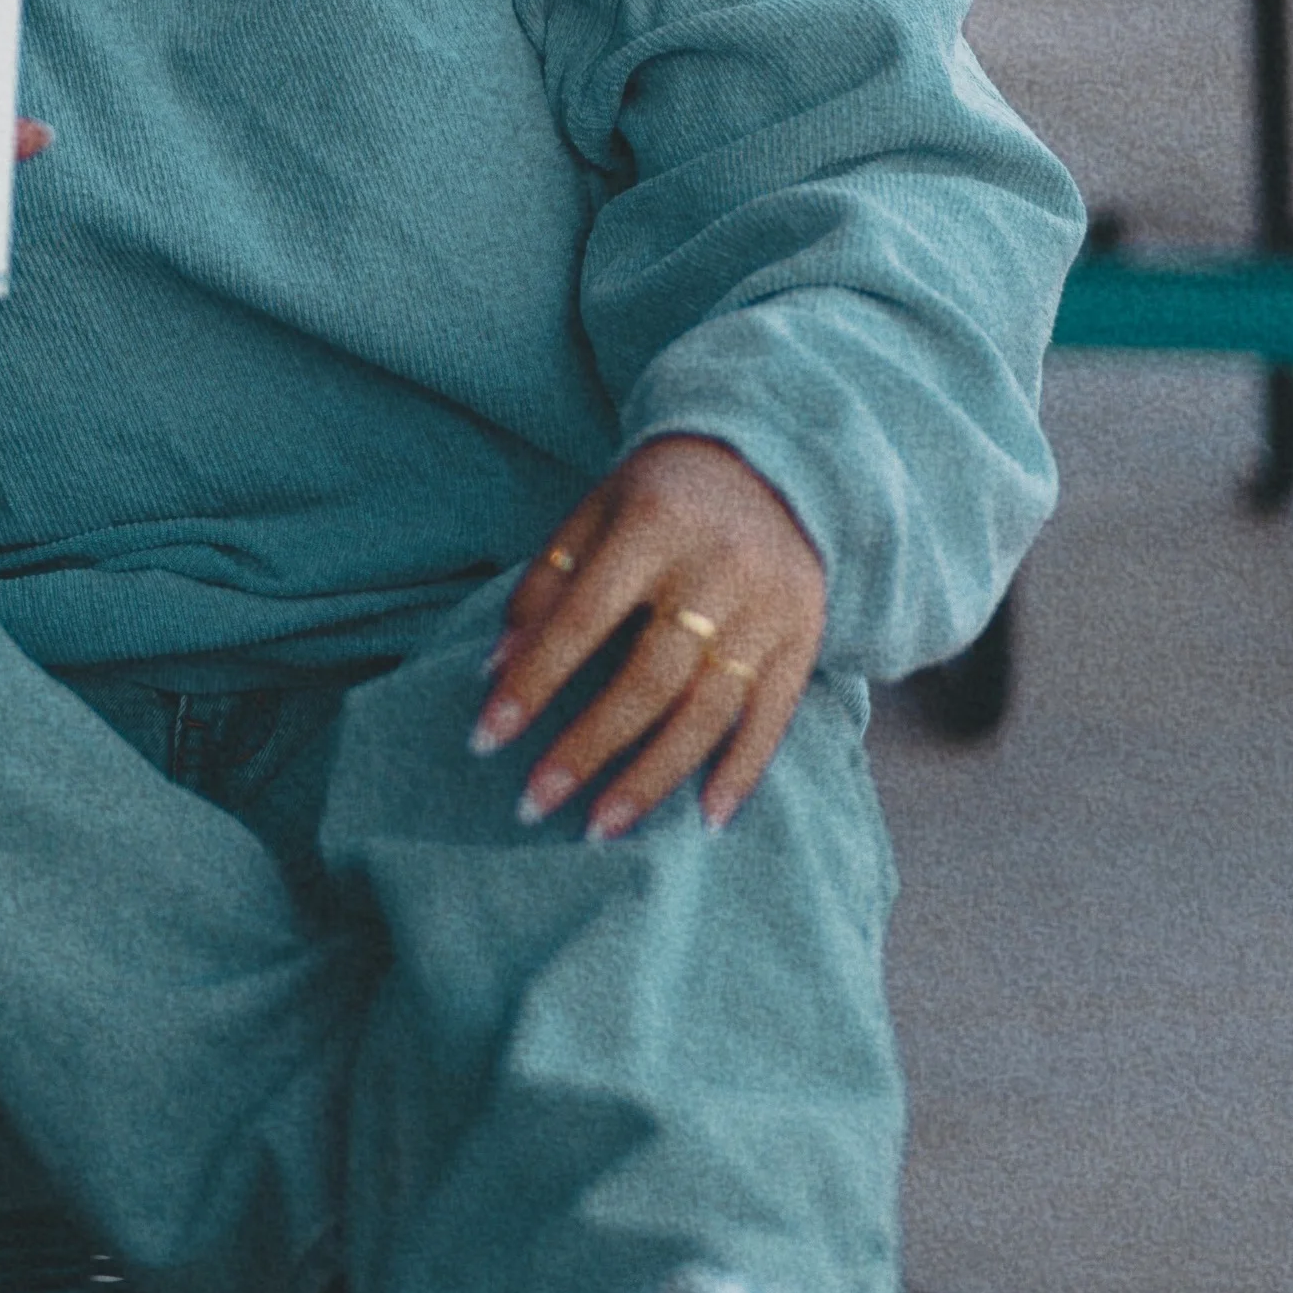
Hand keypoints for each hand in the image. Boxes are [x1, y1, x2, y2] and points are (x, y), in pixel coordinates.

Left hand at [470, 435, 825, 834]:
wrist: (773, 465)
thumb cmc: (660, 496)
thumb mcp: (594, 514)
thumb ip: (545, 586)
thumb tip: (496, 671)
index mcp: (654, 526)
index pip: (583, 618)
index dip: (533, 681)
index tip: (486, 738)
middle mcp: (718, 569)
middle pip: (649, 678)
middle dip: (588, 747)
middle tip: (534, 803)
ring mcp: (769, 608)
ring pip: (709, 710)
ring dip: (653, 777)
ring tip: (601, 827)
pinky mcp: (806, 635)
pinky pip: (774, 715)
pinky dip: (742, 771)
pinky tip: (707, 819)